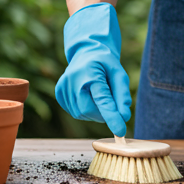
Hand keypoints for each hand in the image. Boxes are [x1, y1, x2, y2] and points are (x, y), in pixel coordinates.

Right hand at [55, 3, 130, 136]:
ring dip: (94, 111)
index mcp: (90, 73)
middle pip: (88, 110)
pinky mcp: (59, 93)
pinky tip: (88, 95)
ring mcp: (63, 87)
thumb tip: (124, 117)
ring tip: (98, 94)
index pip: (102, 100)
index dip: (112, 117)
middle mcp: (72, 80)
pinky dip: (85, 109)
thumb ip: (123, 95)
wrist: (86, 52)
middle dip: (102, 114)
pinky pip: (74, 111)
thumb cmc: (105, 63)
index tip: (121, 131)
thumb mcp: (119, 74)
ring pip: (81, 113)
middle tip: (111, 107)